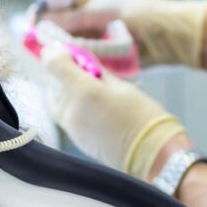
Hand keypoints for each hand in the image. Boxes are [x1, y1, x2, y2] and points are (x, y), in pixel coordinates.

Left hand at [42, 43, 186, 179]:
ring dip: (67, 90)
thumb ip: (98, 71)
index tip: (62, 49)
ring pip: (57, 100)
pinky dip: (72, 105)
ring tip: (91, 87)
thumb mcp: (122, 86)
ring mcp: (71, 128)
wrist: (152, 156)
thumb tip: (83, 60)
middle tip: (83, 68)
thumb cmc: (143, 116)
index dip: (54, 53)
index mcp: (83, 91)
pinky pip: (65, 115)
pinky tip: (93, 104)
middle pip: (54, 82)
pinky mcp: (76, 140)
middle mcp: (71, 110)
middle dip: (64, 72)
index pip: (53, 64)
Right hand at [47, 0, 206, 67]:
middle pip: (59, 28)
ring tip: (54, 63)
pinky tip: (70, 71)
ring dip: (64, 54)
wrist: (169, 35)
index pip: (54, 3)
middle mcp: (86, 16)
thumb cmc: (138, 14)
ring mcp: (95, 36)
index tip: (29, 28)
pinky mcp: (103, 55)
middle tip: (39, 51)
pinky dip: (78, 64)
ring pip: (70, 46)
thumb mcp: (101, 12)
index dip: (40, 15)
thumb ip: (71, 18)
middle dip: (50, 38)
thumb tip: (41, 23)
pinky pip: (84, 59)